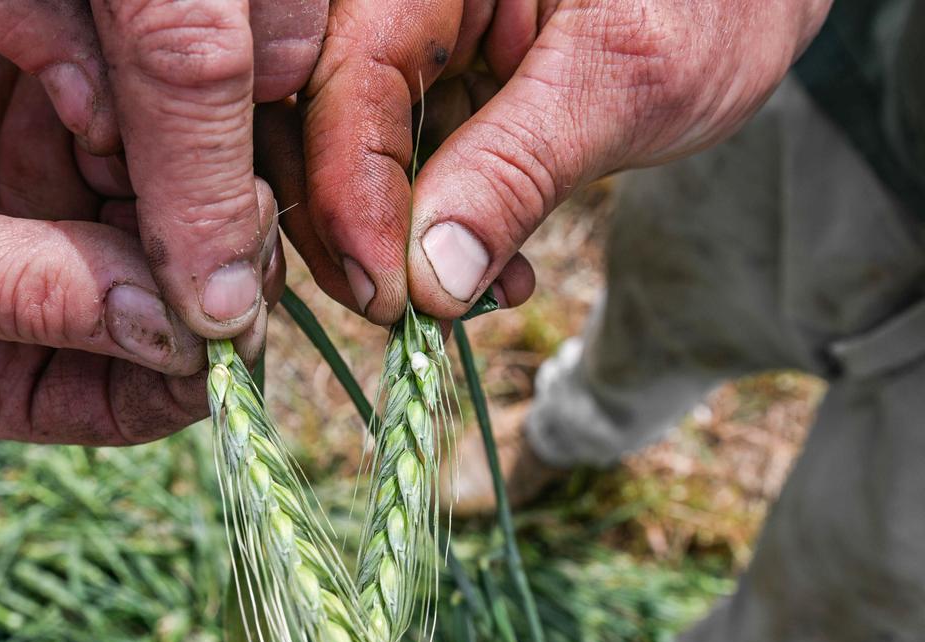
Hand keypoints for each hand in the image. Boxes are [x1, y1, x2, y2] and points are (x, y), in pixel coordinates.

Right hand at [0, 0, 281, 444]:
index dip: (197, 366)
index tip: (229, 313)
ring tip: (102, 117)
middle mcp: (35, 293)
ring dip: (170, 166)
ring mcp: (47, 202)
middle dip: (208, 257)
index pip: (133, 398)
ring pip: (169, 205)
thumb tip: (176, 339)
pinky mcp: (46, 115)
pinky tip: (67, 69)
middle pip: (173, 299)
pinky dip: (123, 95)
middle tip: (228, 200)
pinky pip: (130, 118)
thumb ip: (22, 299)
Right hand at [260, 0, 830, 323]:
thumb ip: (517, 167)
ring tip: (471, 296)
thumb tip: (428, 277)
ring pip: (349, 160)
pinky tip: (492, 274)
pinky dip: (436, 238)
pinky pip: (405, 174)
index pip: (346, 83)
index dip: (348, 198)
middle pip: (314, 124)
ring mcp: (418, 49)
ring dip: (396, 247)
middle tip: (407, 312)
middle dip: (350, 230)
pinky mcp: (440, 94)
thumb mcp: (626, 77)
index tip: (387, 296)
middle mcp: (404, 4)